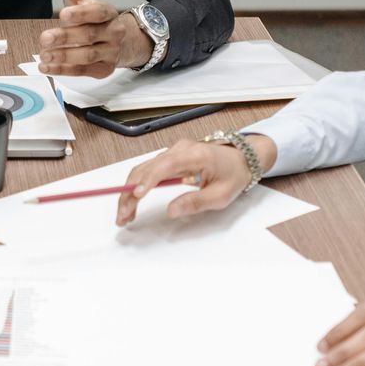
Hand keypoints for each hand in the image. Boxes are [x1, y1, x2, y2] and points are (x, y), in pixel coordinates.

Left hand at [37, 0, 148, 76]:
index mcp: (106, 12)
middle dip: (66, 38)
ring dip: (64, 57)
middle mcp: (112, 32)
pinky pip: (83, 71)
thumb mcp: (82, 0)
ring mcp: (109, 52)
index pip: (97, 12)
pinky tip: (48, 67)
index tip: (64, 14)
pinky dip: (64, 70)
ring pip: (87, 55)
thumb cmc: (95, 19)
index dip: (81, 14)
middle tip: (45, 38)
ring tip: (44, 55)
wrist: (121, 42)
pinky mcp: (103, 70)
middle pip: (89, 35)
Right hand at [114, 136, 277, 225]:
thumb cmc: (233, 174)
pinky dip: (137, 186)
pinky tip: (133, 202)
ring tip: (124, 214)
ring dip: (130, 191)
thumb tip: (171, 211)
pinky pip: (148, 171)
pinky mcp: (169, 159)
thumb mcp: (221, 195)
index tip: (137, 196)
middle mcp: (179, 150)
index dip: (147, 181)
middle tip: (123, 215)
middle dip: (130, 193)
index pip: (163, 166)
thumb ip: (196, 203)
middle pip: (145, 169)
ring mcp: (172, 152)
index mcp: (194, 155)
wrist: (242, 158)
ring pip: (142, 170)